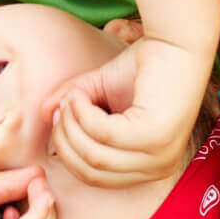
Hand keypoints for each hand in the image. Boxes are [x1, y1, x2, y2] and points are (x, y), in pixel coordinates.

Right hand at [45, 35, 214, 187]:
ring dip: (73, 123)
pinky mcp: (156, 136)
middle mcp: (158, 168)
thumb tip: (44, 115)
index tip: (60, 116)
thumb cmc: (143, 66)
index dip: (68, 150)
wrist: (176, 41)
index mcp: (149, 167)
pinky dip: (84, 113)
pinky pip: (103, 135)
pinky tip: (82, 93)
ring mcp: (160, 155)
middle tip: (62, 106)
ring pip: (94, 156)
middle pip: (91, 171)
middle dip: (66, 139)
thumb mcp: (98, 92)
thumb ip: (72, 106)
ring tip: (72, 96)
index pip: (95, 177)